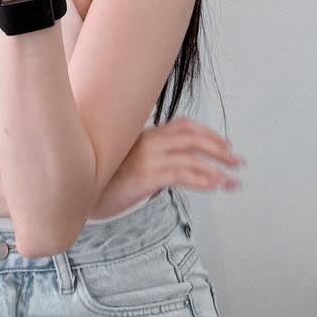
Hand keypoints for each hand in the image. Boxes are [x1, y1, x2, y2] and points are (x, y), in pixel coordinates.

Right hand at [92, 119, 246, 218]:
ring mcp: (147, 158)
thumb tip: (173, 167)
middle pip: (194, 138)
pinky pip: (179, 174)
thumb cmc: (102, 178)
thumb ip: (150, 156)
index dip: (209, 134)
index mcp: (146, 135)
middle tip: (238, 162)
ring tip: (233, 182)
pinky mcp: (144, 177)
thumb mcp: (128, 160)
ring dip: (217, 170)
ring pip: (192, 157)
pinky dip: (201, 178)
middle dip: (220, 149)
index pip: (185, 126)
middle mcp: (149, 141)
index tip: (226, 146)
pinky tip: (214, 185)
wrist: (77, 189)